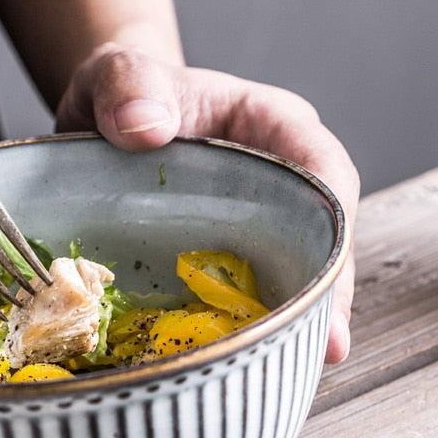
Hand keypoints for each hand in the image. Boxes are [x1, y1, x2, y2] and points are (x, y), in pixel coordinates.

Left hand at [57, 43, 359, 363]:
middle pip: (317, 233)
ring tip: (285, 362)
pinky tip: (233, 353)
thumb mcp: (119, 75)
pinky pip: (237, 286)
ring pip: (284, 268)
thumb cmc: (123, 90)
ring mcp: (247, 219)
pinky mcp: (214, 250)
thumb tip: (144, 128)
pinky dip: (238, 318)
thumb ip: (128, 86)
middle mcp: (272, 177)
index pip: (324, 170)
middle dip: (324, 290)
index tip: (330, 279)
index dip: (336, 227)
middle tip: (325, 346)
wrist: (101, 115)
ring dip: (288, 315)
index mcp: (270, 126)